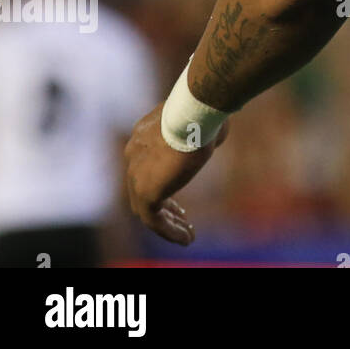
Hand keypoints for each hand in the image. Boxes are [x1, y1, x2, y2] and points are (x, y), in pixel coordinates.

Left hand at [123, 104, 228, 245]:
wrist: (195, 112)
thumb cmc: (205, 110)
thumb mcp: (203, 119)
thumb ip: (202, 131)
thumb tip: (216, 134)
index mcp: (143, 135)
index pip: (145, 164)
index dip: (163, 179)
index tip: (179, 190)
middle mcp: (134, 154)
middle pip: (141, 188)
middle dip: (163, 203)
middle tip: (181, 215)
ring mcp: (136, 174)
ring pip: (146, 208)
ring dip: (167, 222)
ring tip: (187, 234)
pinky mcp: (146, 192)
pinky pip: (154, 220)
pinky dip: (169, 231)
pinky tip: (187, 238)